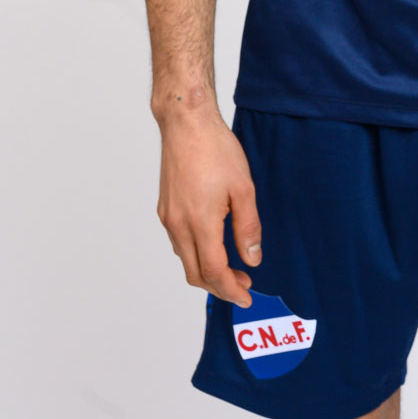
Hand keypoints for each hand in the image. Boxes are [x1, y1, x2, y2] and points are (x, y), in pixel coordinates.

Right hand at [156, 102, 263, 307]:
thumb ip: (248, 227)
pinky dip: (195, 253)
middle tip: (243, 284)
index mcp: (200, 222)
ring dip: (206, 271)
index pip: (214, 272)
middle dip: (220, 287)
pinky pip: (178, 242)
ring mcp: (168, 217)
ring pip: (184, 260)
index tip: (247, 296)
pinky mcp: (164, 207)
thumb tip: (252, 259)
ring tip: (232, 266)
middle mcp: (178, 225)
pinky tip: (212, 244)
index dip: (232, 289)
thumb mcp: (243, 188)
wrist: (186, 122)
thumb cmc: (216, 149)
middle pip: (195, 274)